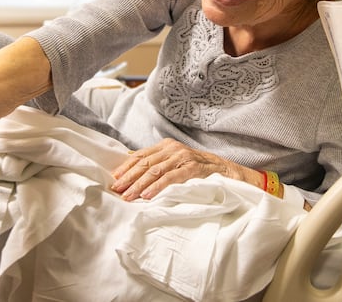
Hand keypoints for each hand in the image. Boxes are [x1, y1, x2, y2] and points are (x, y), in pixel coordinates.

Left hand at [110, 138, 261, 200]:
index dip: (126, 167)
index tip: (114, 179)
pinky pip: (170, 178)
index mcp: (166, 146)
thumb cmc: (198, 171)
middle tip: (117, 190)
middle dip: (129, 178)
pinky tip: (147, 195)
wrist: (227, 173)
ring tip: (128, 196)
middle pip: (145, 163)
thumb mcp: (175, 163)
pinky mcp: (192, 168)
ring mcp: (183, 157)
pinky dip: (157, 187)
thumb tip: (131, 168)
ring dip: (139, 185)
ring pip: (155, 171)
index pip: (140, 155)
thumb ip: (157, 163)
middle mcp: (173, 148)